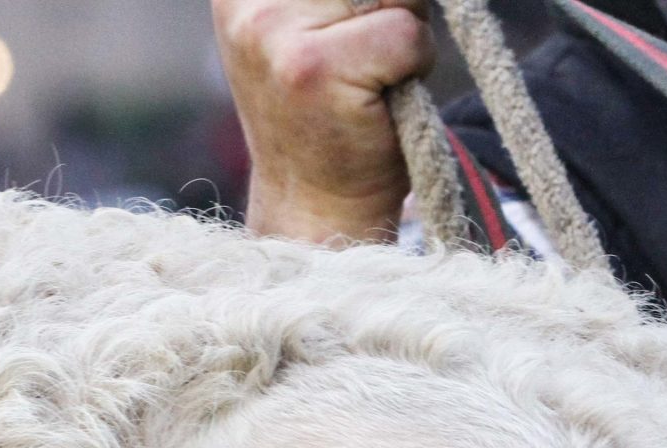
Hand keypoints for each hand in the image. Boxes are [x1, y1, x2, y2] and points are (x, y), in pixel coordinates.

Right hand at [214, 0, 436, 243]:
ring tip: (373, 78)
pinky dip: (416, 64)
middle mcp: (250, 5)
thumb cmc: (330, 120)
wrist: (316, 208)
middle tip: (370, 58)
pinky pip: (405, 34)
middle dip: (390, 5)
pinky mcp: (315, 68)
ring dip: (405, 33)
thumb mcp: (314, 33)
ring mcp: (275, 34)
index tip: (361, 15)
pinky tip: (385, 99)